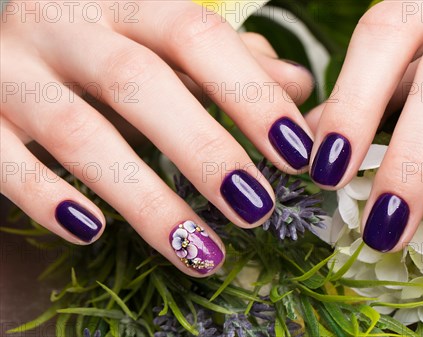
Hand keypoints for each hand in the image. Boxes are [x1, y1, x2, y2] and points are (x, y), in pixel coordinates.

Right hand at [0, 0, 314, 275]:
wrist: (0, 30)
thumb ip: (229, 58)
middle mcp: (67, 26)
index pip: (196, 35)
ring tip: (202, 249)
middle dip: (204, 150)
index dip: (250, 93)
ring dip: (146, 198)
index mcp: (125, 0)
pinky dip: (46, 198)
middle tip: (256, 207)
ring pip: (79, 133)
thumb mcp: (164, 38)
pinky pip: (3, 160)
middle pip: (139, 82)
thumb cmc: (102, 39)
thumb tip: (296, 85)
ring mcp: (13, 69)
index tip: (296, 152)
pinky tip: (93, 231)